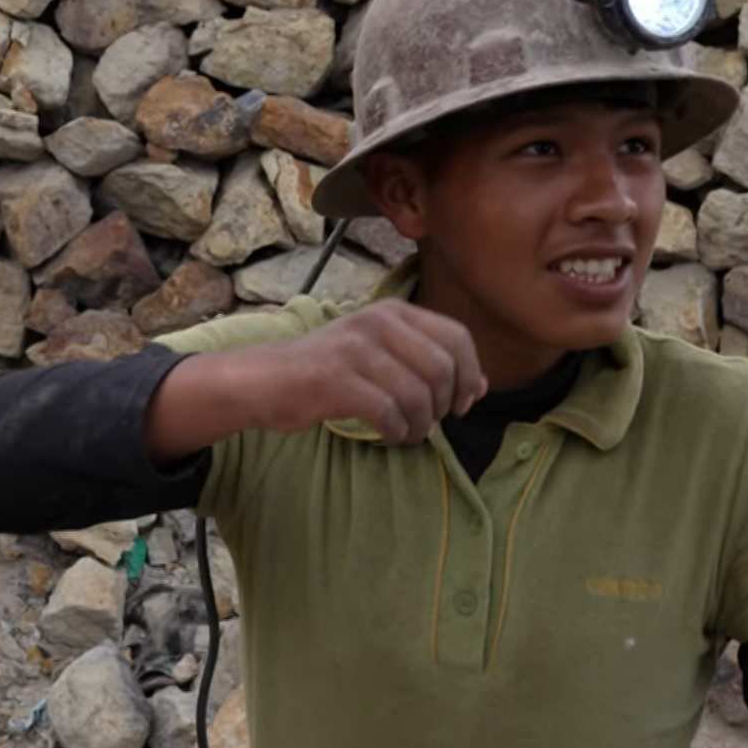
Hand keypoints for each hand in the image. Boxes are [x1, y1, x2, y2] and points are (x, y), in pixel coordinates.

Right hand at [237, 300, 487, 444]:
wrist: (266, 379)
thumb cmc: (328, 369)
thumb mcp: (380, 351)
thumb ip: (428, 361)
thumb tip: (482, 386)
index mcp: (393, 311)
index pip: (457, 337)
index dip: (470, 374)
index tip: (461, 403)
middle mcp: (377, 323)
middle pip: (442, 369)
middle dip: (443, 405)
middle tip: (427, 421)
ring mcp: (356, 350)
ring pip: (418, 395)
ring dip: (420, 426)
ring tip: (406, 433)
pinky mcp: (337, 380)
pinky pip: (389, 413)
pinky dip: (396, 432)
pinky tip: (388, 436)